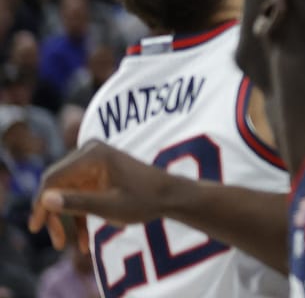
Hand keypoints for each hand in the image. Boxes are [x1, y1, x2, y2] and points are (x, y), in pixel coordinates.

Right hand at [29, 141, 174, 251]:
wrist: (172, 195)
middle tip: (56, 242)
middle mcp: (90, 153)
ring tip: (75, 248)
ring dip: (68, 221)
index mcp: (92, 154)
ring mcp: (93, 163)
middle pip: (56, 185)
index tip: (36, 228)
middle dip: (54, 215)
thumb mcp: (110, 206)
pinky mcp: (97, 175)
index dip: (40, 204)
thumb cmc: (145, 199)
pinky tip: (85, 243)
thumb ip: (78, 202)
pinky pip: (79, 195)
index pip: (52, 178)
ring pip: (66, 193)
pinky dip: (81, 217)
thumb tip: (45, 199)